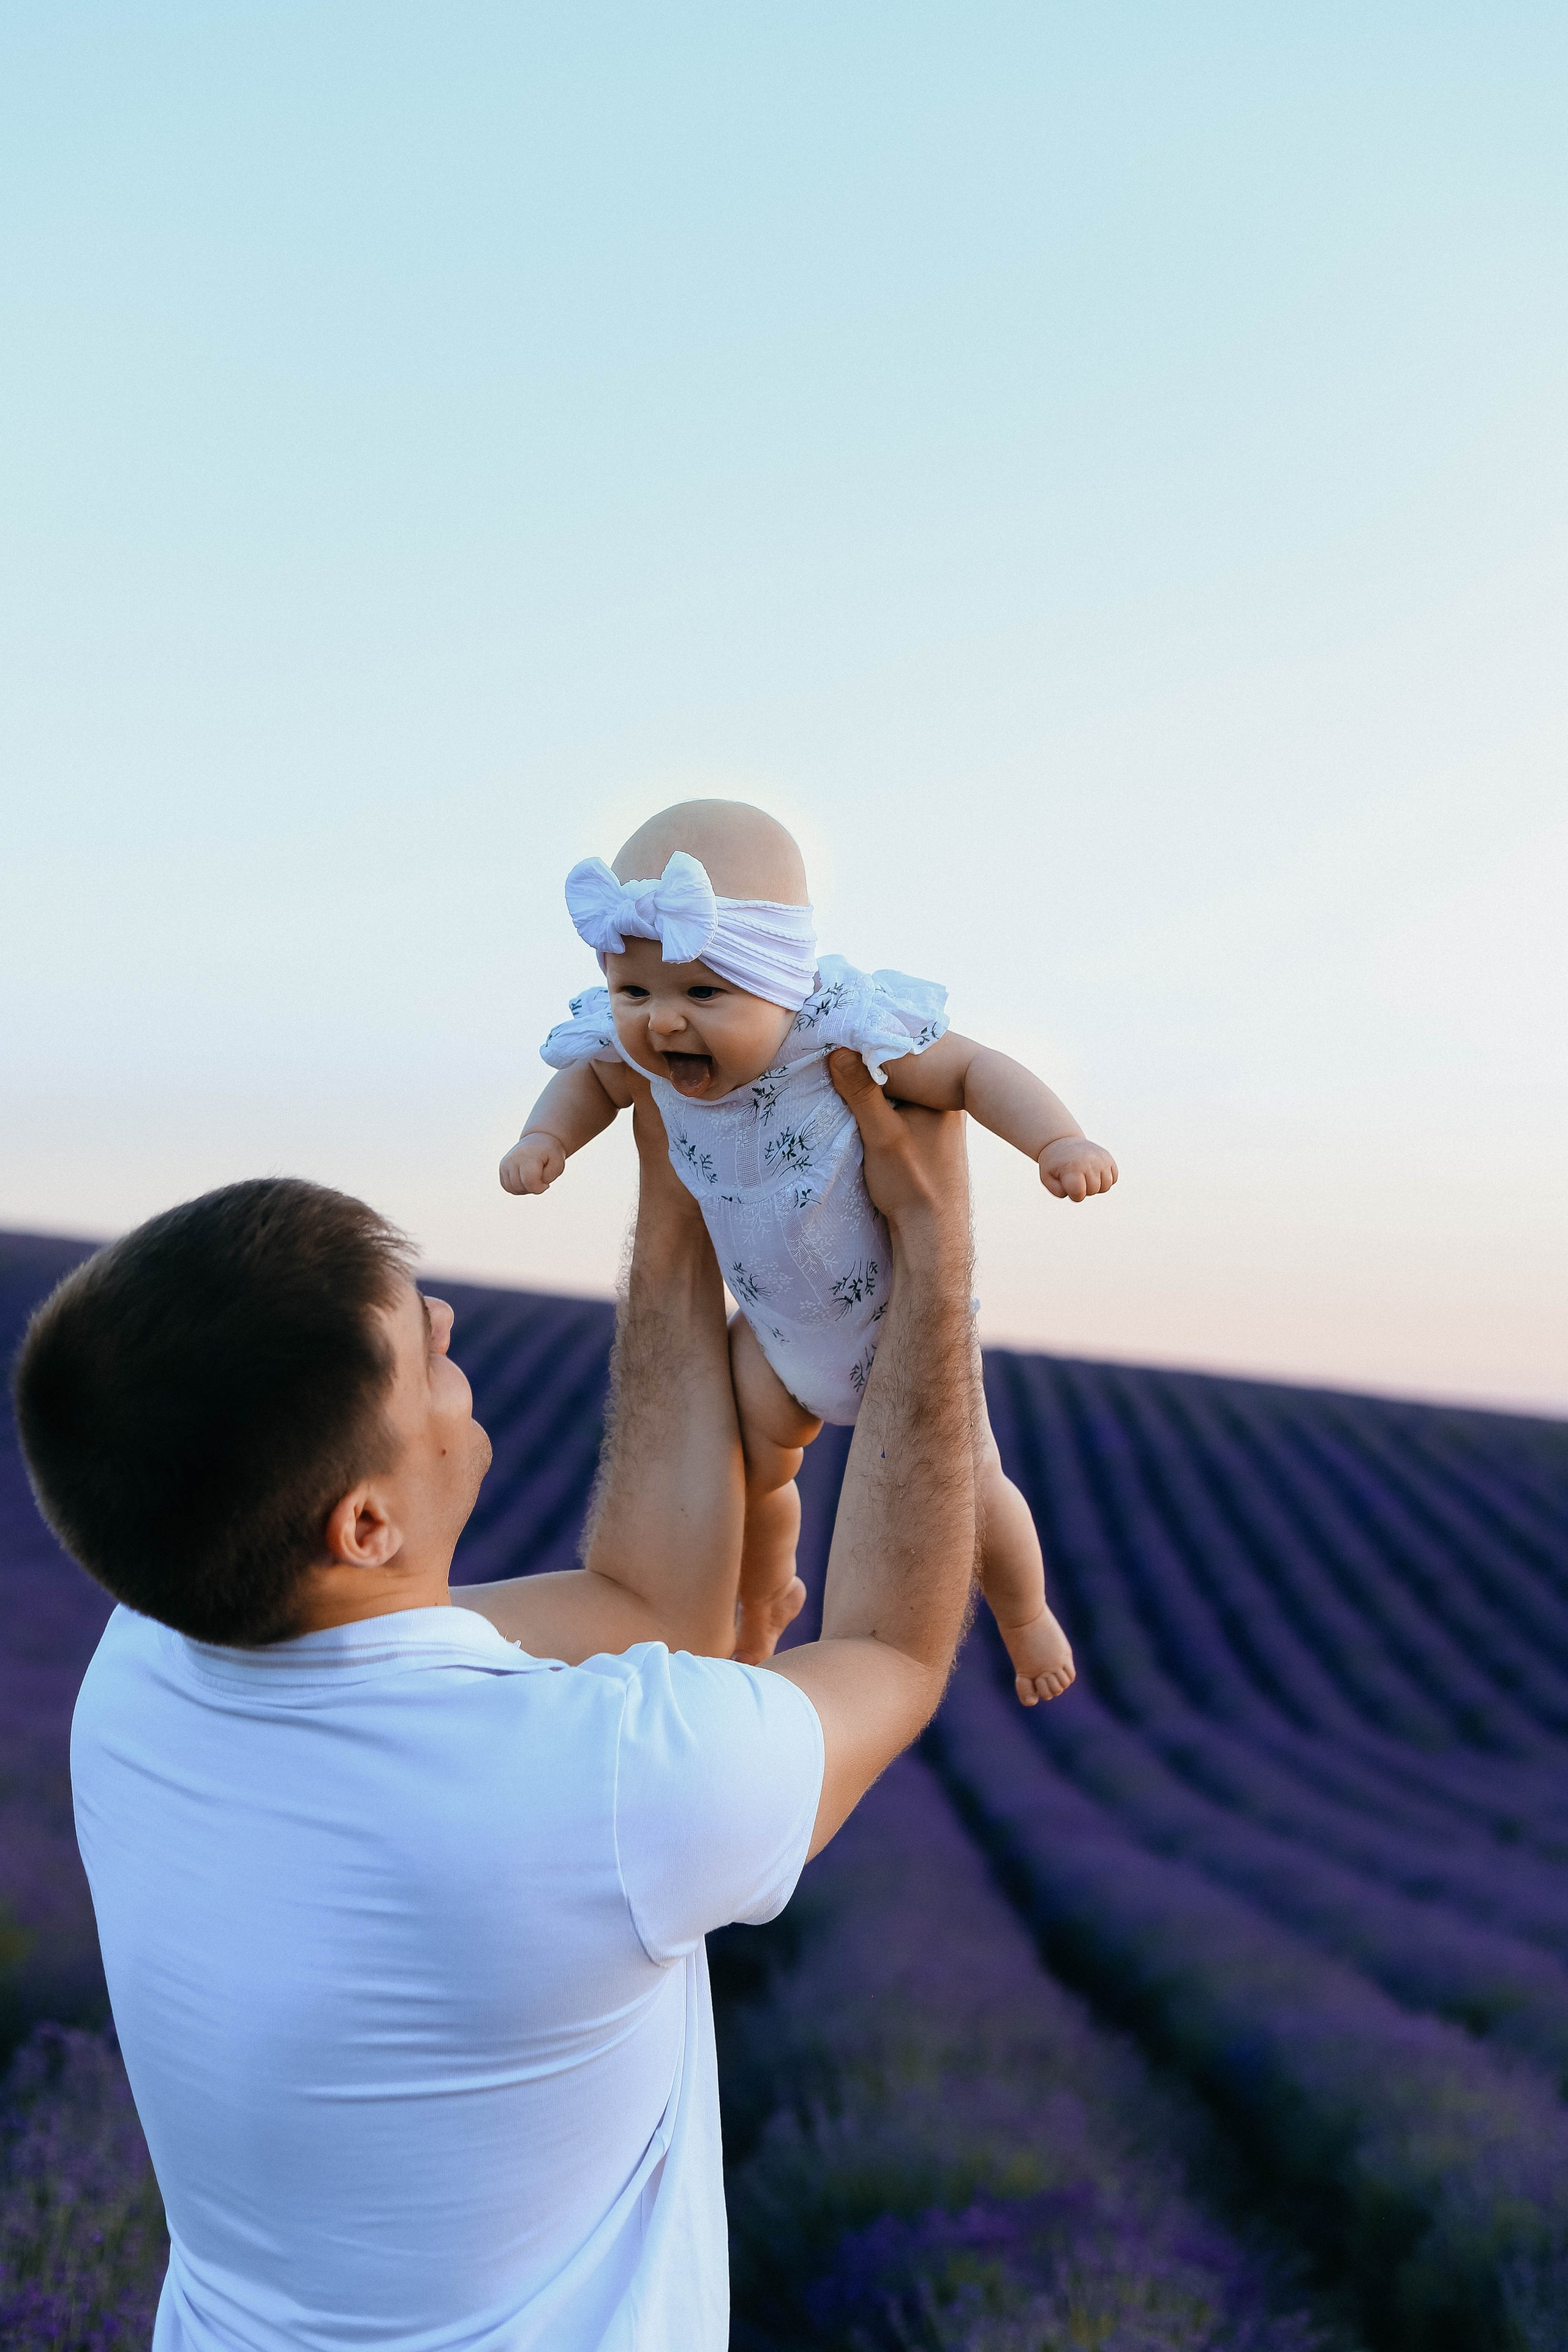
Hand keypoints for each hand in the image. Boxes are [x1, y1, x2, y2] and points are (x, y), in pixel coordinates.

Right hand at [499, 1134, 565, 1195]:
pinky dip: (518, 1187)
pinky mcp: (502, 1168)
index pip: (530, 1182)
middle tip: (541, 1178)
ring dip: (525, 1189)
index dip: (540, 1188)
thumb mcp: (557, 1165)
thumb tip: (534, 1187)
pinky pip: (508, 1187)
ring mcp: (505, 1163)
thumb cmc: (550, 1154)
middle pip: (521, 1187)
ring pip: (513, 1189)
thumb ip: (548, 1178)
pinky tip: (526, 1179)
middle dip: (533, 1188)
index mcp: (528, 1156)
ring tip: (534, 1178)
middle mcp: (513, 1159)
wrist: (539, 1140)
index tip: (546, 1183)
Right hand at [827, 1049, 969, 1243]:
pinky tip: (853, 1103)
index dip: (872, 1043)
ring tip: (837, 1068)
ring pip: (896, 1092)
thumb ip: (862, 1093)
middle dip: (868, 1063)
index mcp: (942, 1095)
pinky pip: (896, 1109)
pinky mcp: (923, 1138)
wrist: (931, 1235)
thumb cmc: (914, 1186)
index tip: (842, 1033)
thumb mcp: (882, 1135)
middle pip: (899, 1072)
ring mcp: (934, 1121)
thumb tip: (837, 1049)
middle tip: (834, 1046)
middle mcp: (943, 1103)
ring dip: (870, 1086)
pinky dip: (876, 1105)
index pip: (904, 1056)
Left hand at [1039, 1136, 1117, 1202]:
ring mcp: (1100, 1159)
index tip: (1068, 1185)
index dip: (1073, 1195)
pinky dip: (1105, 1179)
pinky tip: (1094, 1172)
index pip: (1079, 1194)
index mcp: (1072, 1167)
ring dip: (1095, 1186)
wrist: (1062, 1142)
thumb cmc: (1054, 1164)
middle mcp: (1089, 1161)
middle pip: (1093, 1190)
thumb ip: (1058, 1191)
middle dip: (1084, 1189)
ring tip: (1085, 1176)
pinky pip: (1113, 1178)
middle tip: (1075, 1177)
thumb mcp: (1047, 1178)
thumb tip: (1077, 1193)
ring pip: (1106, 1186)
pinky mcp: (1108, 1157)